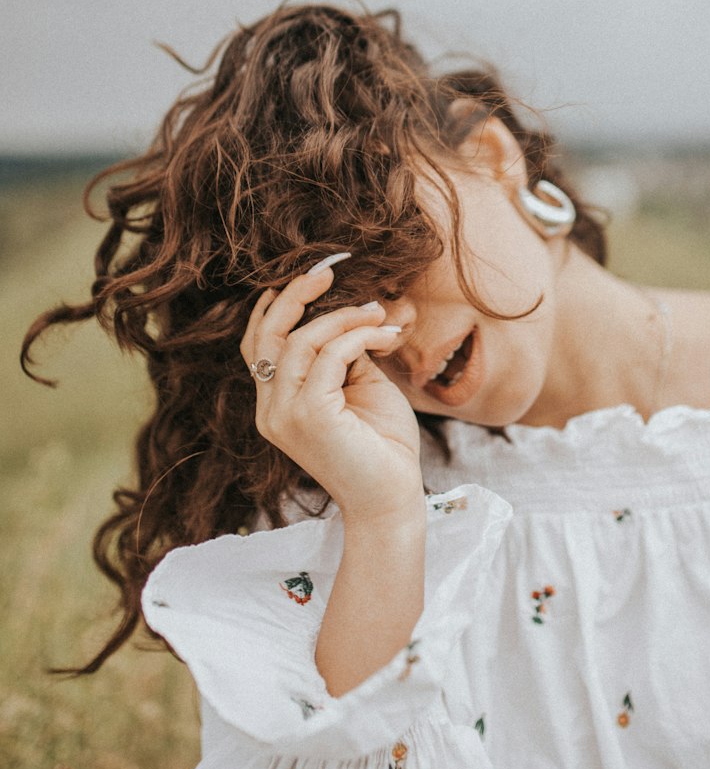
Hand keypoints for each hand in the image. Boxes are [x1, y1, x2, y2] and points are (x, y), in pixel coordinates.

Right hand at [240, 265, 423, 523]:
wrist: (394, 498)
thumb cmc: (381, 445)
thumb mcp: (358, 386)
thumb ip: (344, 354)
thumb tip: (352, 313)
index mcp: (276, 404)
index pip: (257, 345)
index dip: (275, 307)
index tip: (307, 278)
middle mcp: (271, 410)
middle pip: (266, 335)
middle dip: (295, 295)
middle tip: (327, 270)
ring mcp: (285, 415)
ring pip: (300, 341)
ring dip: (343, 317)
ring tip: (378, 313)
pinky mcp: (309, 417)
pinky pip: (331, 355)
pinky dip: (360, 336)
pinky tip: (385, 336)